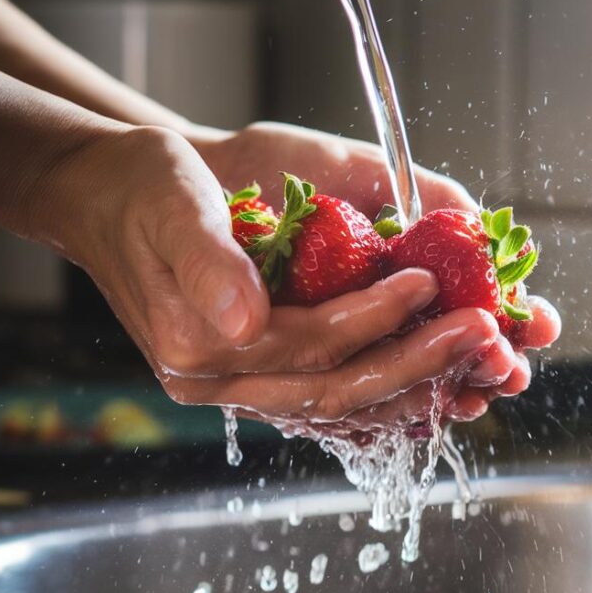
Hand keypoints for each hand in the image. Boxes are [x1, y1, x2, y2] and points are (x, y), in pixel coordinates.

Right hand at [37, 125, 511, 423]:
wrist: (107, 197)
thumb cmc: (143, 189)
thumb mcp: (171, 205)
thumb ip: (206, 262)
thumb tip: (245, 318)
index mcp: (196, 346)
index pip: (309, 344)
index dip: (375, 317)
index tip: (429, 283)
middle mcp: (217, 381)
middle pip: (335, 387)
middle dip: (416, 361)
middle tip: (484, 333)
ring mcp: (236, 385)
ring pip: (340, 403)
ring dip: (414, 387)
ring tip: (477, 366)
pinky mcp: (255, 374)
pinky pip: (331, 396)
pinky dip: (386, 391)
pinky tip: (434, 381)